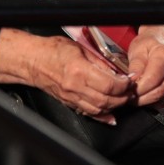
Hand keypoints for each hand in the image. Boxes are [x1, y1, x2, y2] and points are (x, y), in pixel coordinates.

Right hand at [0, 29, 132, 116]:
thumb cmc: (52, 50)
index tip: (129, 80)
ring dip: (115, 106)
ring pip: (99, 109)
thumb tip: (116, 70)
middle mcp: (75, 86)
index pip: (108, 84)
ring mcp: (71, 97)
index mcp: (79, 70)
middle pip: (106, 99)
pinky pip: (88, 113)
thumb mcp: (79, 48)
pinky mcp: (68, 102)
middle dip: (123, 97)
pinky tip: (111, 117)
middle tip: (131, 91)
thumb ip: (98, 60)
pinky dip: (102, 116)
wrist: (32, 61)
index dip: (123, 84)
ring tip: (123, 100)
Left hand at [127, 25, 163, 107]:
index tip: (128, 91)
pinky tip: (146, 98)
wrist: (159, 43)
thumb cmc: (147, 45)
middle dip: (142, 98)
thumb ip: (136, 66)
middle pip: (159, 91)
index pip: (153, 79)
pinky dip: (155, 102)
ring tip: (135, 98)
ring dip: (147, 101)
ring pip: (163, 97)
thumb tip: (133, 81)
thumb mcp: (137, 50)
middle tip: (129, 98)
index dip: (139, 89)